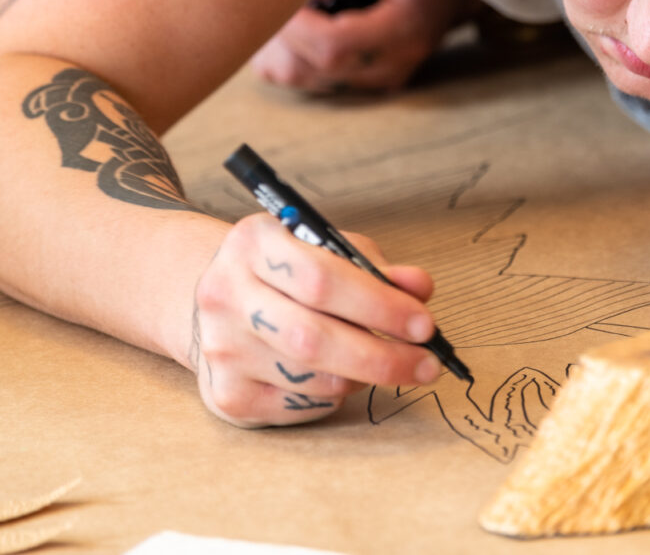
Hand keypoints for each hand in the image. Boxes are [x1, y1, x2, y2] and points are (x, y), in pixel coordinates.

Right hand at [189, 212, 443, 426]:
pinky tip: (339, 375)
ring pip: (312, 377)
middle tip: (427, 364)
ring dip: (363, 376)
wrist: (222, 299)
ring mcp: (221, 347)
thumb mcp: (328, 250)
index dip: (379, 305)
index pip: (320, 278)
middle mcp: (226, 294)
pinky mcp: (227, 393)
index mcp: (253, 243)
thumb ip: (374, 267)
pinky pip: (302, 405)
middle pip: (313, 337)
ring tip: (380, 360)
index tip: (424, 325)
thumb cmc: (289, 271)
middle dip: (382, 356)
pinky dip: (335, 395)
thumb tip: (418, 289)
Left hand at [253, 0, 481, 92]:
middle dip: (282, 34)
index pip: (334, 46)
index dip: (295, 26)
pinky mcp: (369, 81)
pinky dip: (291, 58)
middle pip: (316, 68)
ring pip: (309, 81)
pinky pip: (316, 82)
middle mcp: (394, 64)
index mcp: (404, 28)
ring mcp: (382, 79)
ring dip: (280, 48)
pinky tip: (290, 28)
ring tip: (279, 9)